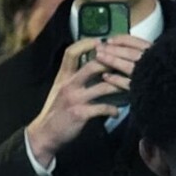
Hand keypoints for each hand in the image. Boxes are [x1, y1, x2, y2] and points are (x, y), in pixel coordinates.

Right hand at [23, 35, 144, 167]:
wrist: (45, 134)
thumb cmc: (57, 111)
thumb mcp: (61, 90)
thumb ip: (75, 77)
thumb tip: (95, 66)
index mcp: (63, 76)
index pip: (71, 53)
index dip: (85, 44)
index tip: (101, 41)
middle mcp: (68, 84)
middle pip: (92, 66)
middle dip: (111, 63)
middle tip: (126, 64)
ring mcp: (74, 99)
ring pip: (103, 87)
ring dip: (119, 87)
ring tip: (130, 87)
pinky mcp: (80, 113)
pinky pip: (102, 108)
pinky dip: (113, 110)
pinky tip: (117, 112)